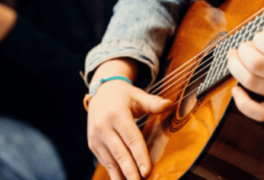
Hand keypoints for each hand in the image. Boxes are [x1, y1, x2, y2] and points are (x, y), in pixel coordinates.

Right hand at [87, 60, 172, 179]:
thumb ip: (153, 103)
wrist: (100, 92)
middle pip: (120, 153)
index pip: (131, 138)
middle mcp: (103, 127)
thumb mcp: (137, 95)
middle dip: (131, 172)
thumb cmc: (123, 96)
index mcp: (116, 114)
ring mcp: (96, 138)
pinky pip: (106, 162)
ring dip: (122, 176)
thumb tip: (170, 105)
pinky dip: (115, 173)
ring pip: (111, 161)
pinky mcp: (93, 145)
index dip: (139, 155)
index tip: (147, 171)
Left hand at [227, 19, 263, 145]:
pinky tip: (237, 90)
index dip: (260, 38)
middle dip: (243, 50)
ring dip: (236, 69)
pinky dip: (242, 102)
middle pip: (258, 63)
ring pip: (253, 83)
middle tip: (243, 46)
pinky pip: (258, 113)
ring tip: (234, 59)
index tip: (262, 35)